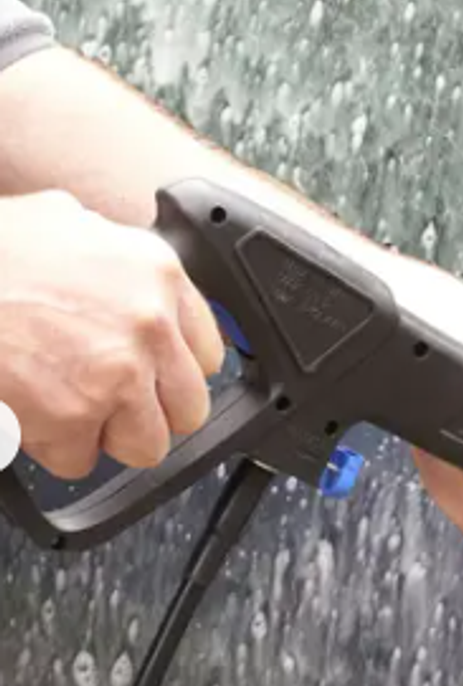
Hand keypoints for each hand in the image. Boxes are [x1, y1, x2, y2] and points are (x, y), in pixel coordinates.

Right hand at [0, 190, 224, 478]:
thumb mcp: (66, 225)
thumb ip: (114, 264)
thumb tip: (131, 284)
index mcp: (155, 273)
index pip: (208, 352)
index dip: (172, 371)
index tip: (151, 374)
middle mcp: (149, 323)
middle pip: (188, 407)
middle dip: (148, 410)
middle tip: (107, 397)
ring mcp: (117, 373)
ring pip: (146, 444)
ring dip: (106, 435)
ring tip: (65, 404)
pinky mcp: (74, 416)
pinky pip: (80, 459)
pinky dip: (53, 447)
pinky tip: (31, 412)